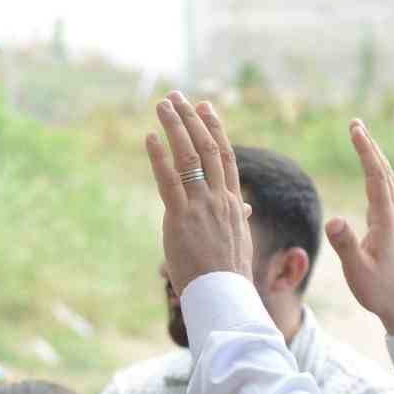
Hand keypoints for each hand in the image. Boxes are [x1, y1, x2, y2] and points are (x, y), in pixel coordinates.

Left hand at [146, 91, 253, 293]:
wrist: (224, 295)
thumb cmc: (230, 274)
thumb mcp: (239, 240)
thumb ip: (238, 218)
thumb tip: (244, 207)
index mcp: (232, 202)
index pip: (224, 156)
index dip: (214, 128)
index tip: (204, 107)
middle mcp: (219, 198)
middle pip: (206, 147)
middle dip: (191, 119)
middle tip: (177, 97)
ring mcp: (200, 206)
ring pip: (188, 156)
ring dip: (173, 127)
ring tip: (161, 105)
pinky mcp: (180, 218)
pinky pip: (168, 180)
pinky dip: (158, 156)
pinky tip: (149, 137)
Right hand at [325, 120, 393, 334]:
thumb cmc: (379, 290)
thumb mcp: (357, 271)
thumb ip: (345, 245)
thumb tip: (333, 220)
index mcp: (385, 222)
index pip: (376, 179)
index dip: (365, 152)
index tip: (355, 130)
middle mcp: (392, 216)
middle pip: (384, 173)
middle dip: (370, 147)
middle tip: (356, 124)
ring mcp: (393, 222)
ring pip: (387, 182)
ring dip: (375, 159)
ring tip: (362, 141)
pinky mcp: (390, 229)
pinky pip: (385, 193)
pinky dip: (377, 176)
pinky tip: (372, 175)